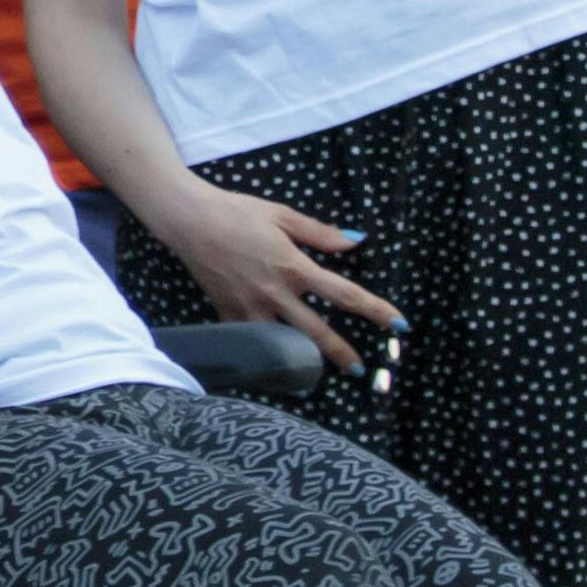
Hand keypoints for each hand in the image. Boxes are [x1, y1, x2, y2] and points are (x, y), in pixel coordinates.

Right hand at [141, 176, 404, 377]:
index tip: (398, 324)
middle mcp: (276, 293)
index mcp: (295, 267)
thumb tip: (357, 241)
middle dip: (342, 354)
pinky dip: (263, 353)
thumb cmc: (237, 211)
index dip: (375, 310)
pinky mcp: (227, 314)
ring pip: (283, 344)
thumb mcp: (283, 215)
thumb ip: (321, 233)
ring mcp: (250, 308)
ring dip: (302, 360)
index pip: (345, 294)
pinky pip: (251, 341)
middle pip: (317, 332)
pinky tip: (272, 364)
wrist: (189, 220)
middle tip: (360, 370)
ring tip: (316, 375)